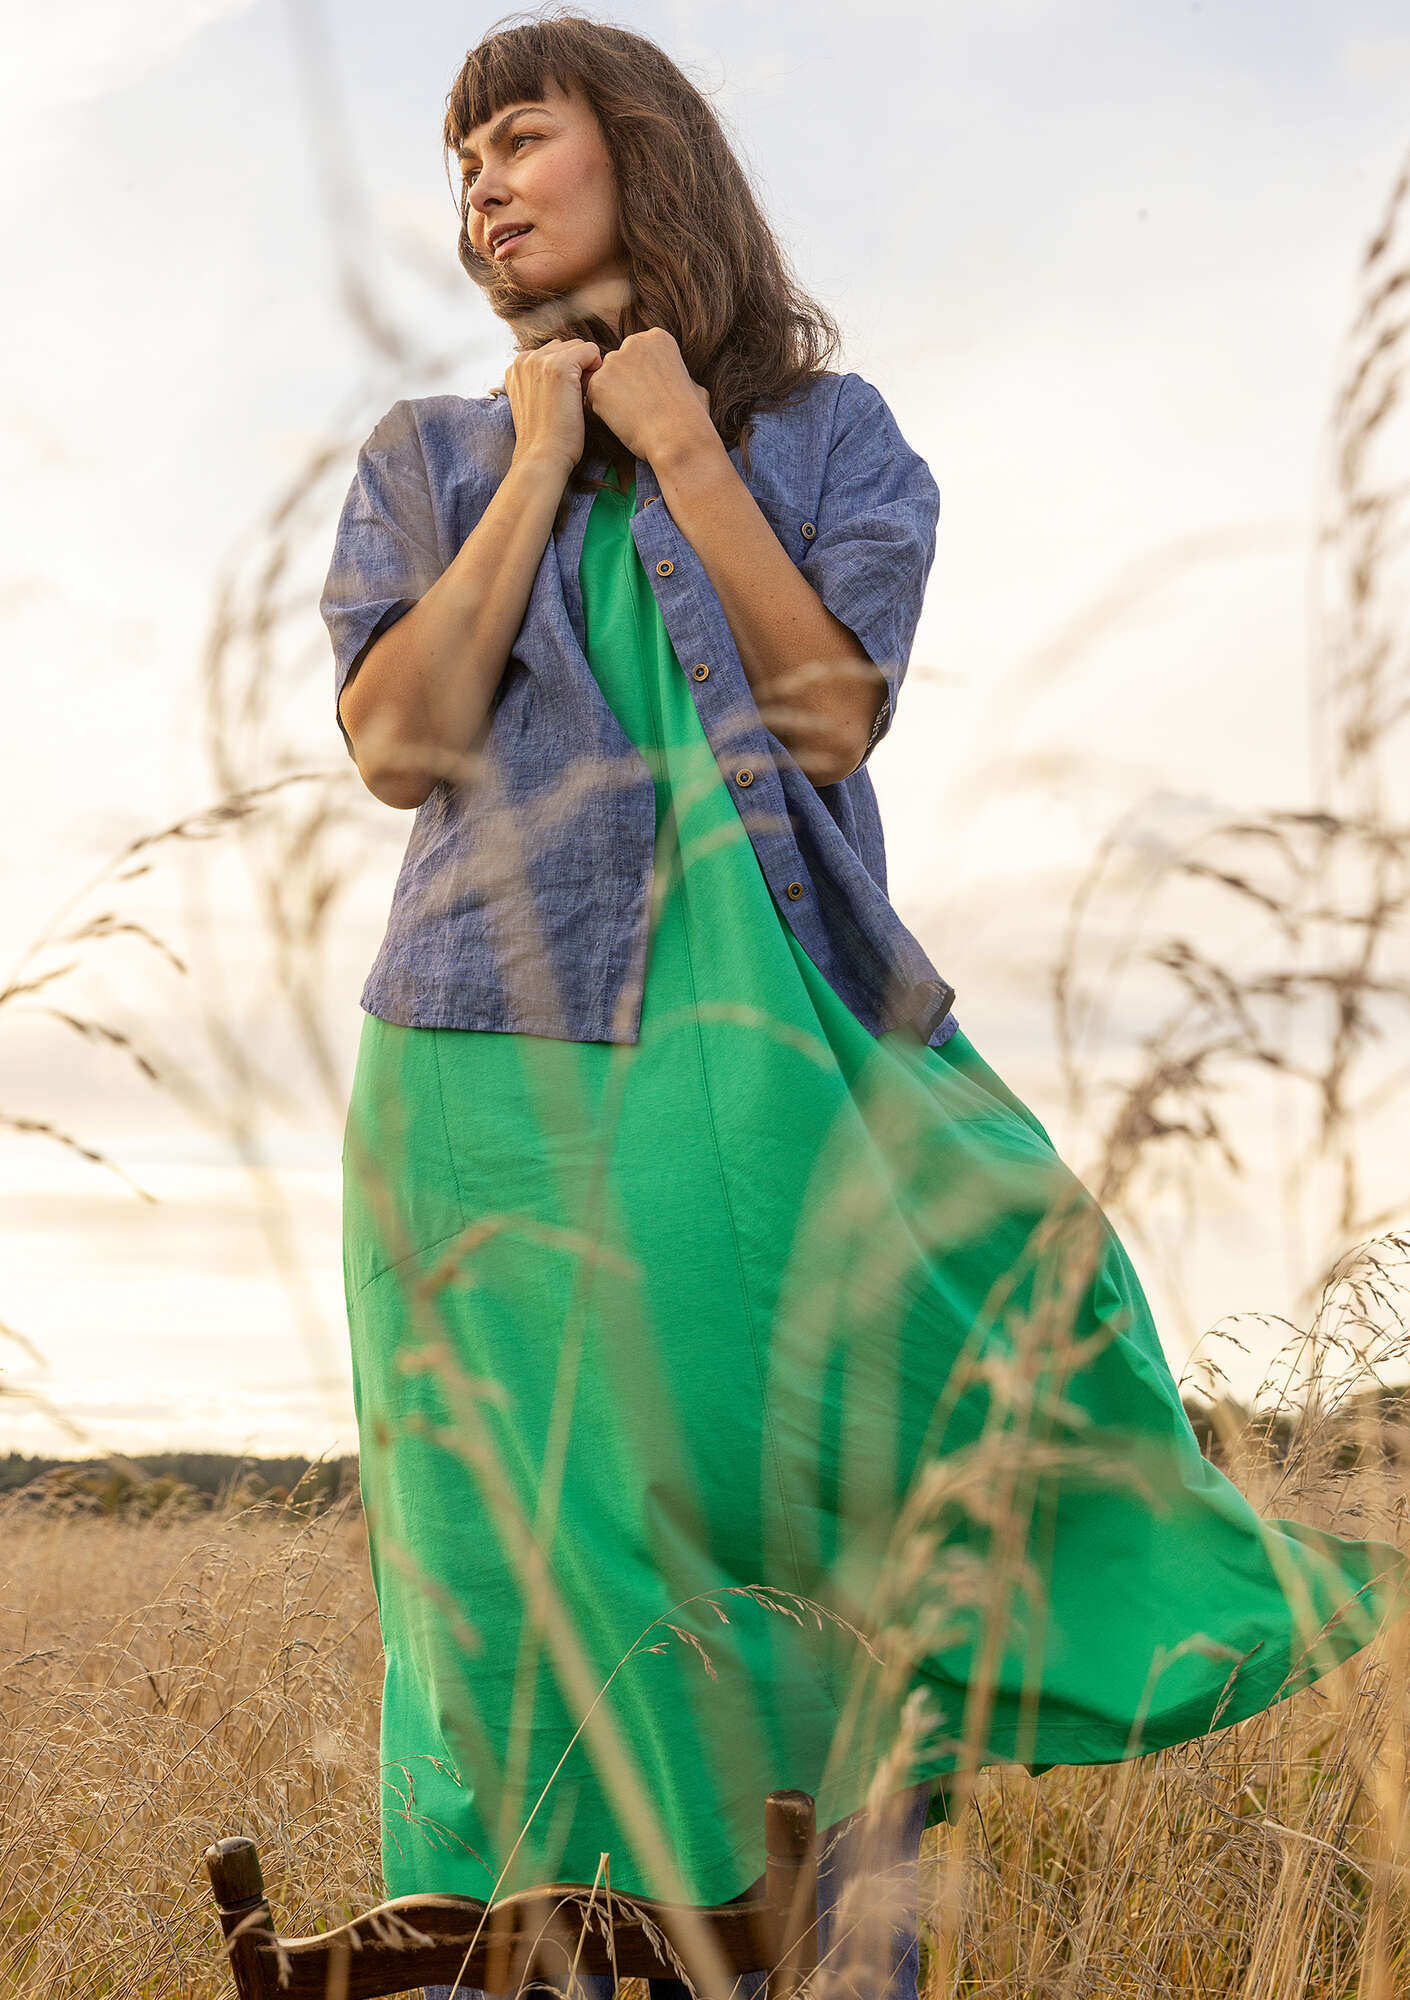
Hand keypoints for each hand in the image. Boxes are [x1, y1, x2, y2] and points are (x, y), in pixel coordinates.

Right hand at [503, 338, 603, 472]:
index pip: (552, 352)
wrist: (542, 457)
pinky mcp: (559, 367)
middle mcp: (525, 358)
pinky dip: (596, 368)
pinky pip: (591, 351)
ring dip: (587, 368)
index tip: (565, 396)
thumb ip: (540, 382)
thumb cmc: (544, 437)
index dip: (566, 372)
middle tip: (576, 397)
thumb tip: (563, 373)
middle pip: (565, 346)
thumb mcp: (535, 402)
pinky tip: (589, 392)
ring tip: (581, 396)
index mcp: (516, 366)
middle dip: (577, 366)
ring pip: (578, 346)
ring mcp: (540, 361)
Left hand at [583, 327, 718, 470]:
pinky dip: (604, 411)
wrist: (678, 437)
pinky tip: (623, 421)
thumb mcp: (693, 383)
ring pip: (604, 379)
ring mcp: (613, 361)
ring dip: (613, 396)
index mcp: (658, 338)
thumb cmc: (692, 417)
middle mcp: (633, 342)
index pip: (638, 352)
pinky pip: (593, 396)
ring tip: (634, 416)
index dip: (643, 375)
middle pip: (619, 363)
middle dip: (625, 383)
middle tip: (640, 407)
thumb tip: (674, 378)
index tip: (652, 392)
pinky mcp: (598, 382)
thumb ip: (674, 373)